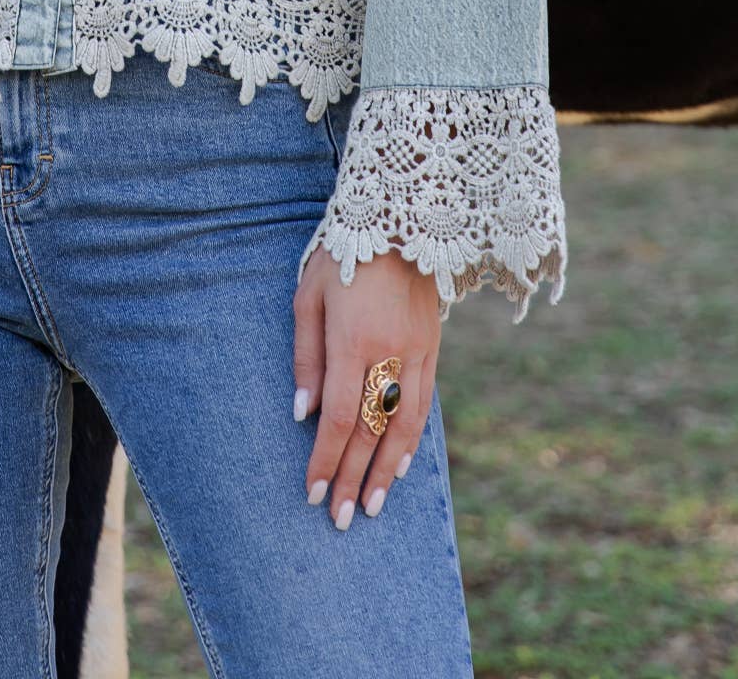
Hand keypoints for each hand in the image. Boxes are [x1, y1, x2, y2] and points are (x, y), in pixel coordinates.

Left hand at [293, 245, 439, 528]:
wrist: (400, 219)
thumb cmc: (341, 254)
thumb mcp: (309, 296)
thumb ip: (306, 357)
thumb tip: (304, 413)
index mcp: (353, 342)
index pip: (340, 419)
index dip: (325, 460)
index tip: (313, 493)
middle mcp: (389, 355)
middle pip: (370, 432)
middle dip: (352, 479)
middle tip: (340, 519)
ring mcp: (417, 353)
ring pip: (402, 427)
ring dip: (385, 472)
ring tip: (370, 506)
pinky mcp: (433, 348)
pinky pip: (424, 404)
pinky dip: (412, 440)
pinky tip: (399, 464)